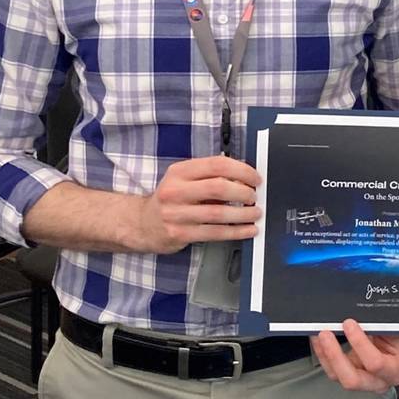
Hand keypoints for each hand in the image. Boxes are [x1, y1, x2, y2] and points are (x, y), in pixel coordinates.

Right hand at [137, 156, 260, 253]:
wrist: (142, 224)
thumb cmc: (171, 200)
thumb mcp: (185, 181)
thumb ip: (211, 177)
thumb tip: (245, 180)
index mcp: (179, 172)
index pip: (216, 164)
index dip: (241, 171)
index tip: (255, 178)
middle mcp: (175, 191)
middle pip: (218, 188)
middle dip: (243, 192)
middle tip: (254, 197)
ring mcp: (176, 214)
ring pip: (218, 213)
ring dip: (243, 214)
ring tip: (255, 213)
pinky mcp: (180, 234)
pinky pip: (215, 233)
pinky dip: (236, 231)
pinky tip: (248, 230)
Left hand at [311, 319, 398, 393]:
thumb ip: (384, 323)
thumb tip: (362, 314)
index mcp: (396, 370)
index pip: (375, 363)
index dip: (360, 344)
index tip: (349, 323)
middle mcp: (379, 381)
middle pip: (352, 380)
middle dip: (335, 356)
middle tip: (326, 334)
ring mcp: (363, 379)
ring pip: (337, 375)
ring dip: (325, 354)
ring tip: (319, 333)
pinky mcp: (350, 372)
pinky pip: (332, 369)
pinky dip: (323, 353)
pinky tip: (318, 339)